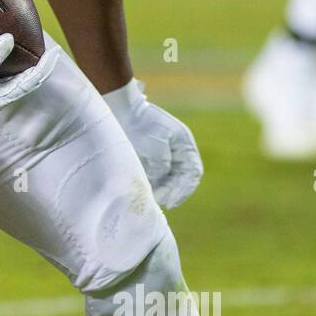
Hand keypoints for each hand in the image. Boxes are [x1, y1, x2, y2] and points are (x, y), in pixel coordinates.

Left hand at [101, 78, 202, 208]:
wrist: (122, 111)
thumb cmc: (141, 125)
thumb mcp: (156, 144)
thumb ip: (162, 164)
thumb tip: (160, 180)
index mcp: (185, 146)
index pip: (193, 173)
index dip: (185, 189)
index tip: (172, 201)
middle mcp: (178, 152)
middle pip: (181, 179)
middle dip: (172, 192)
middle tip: (160, 203)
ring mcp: (165, 156)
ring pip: (169, 180)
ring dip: (162, 191)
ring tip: (151, 200)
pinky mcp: (151, 159)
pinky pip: (157, 177)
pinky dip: (153, 186)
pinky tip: (146, 193)